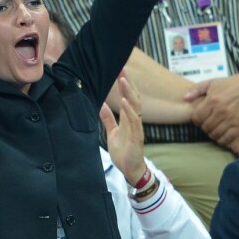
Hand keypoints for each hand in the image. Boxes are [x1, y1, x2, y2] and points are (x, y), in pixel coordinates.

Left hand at [100, 71, 146, 185]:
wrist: (130, 169)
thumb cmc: (123, 151)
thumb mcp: (113, 132)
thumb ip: (108, 118)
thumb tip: (101, 105)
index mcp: (128, 118)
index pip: (128, 97)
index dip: (124, 84)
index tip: (119, 71)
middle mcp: (134, 120)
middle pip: (133, 97)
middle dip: (128, 83)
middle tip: (122, 68)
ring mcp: (137, 128)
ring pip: (135, 106)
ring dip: (129, 92)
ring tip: (123, 80)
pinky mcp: (137, 137)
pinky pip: (134, 121)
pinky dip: (130, 111)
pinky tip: (126, 102)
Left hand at [185, 72, 238, 144]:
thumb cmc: (231, 84)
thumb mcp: (212, 82)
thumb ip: (196, 89)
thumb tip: (185, 98)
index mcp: (212, 100)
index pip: (196, 118)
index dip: (196, 120)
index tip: (200, 119)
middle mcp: (220, 111)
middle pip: (205, 127)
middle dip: (204, 127)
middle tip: (208, 125)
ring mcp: (231, 119)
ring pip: (215, 134)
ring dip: (212, 134)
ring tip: (214, 129)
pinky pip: (227, 138)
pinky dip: (222, 140)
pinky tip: (221, 136)